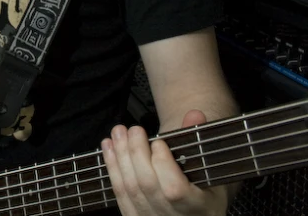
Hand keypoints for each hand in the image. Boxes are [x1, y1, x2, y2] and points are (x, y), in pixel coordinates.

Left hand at [102, 110, 229, 214]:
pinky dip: (112, 167)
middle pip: (147, 184)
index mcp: (197, 208)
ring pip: (129, 187)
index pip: (175, 190)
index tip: (159, 142)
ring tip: (118, 132)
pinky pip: (119, 192)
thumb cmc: (205, 191)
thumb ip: (200, 141)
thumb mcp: (211, 170)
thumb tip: (194, 114)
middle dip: (136, 152)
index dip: (163, 164)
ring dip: (120, 155)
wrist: (192, 215)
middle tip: (133, 129)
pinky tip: (108, 147)